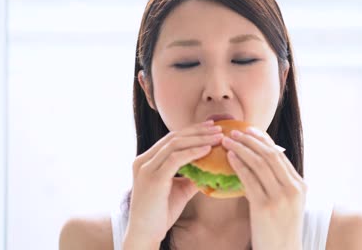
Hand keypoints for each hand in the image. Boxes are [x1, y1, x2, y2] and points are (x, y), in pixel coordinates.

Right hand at [124, 120, 223, 246]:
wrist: (145, 234)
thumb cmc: (160, 213)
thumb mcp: (179, 189)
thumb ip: (191, 176)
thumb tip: (211, 167)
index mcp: (147, 160)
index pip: (171, 138)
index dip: (192, 131)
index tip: (210, 127)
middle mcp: (143, 160)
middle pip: (173, 137)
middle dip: (198, 130)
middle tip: (218, 127)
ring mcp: (146, 168)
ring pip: (175, 144)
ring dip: (199, 138)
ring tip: (217, 137)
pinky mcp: (153, 178)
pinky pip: (176, 159)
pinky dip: (193, 152)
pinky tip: (208, 150)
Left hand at [222, 127, 306, 249]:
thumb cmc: (280, 229)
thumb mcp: (287, 203)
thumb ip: (277, 183)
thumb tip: (257, 162)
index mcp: (300, 185)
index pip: (280, 155)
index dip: (263, 139)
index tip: (249, 130)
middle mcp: (293, 188)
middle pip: (269, 154)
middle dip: (250, 139)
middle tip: (234, 131)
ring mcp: (280, 197)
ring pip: (259, 163)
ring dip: (241, 148)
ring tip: (227, 140)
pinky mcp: (264, 207)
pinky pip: (249, 179)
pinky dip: (238, 164)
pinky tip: (229, 157)